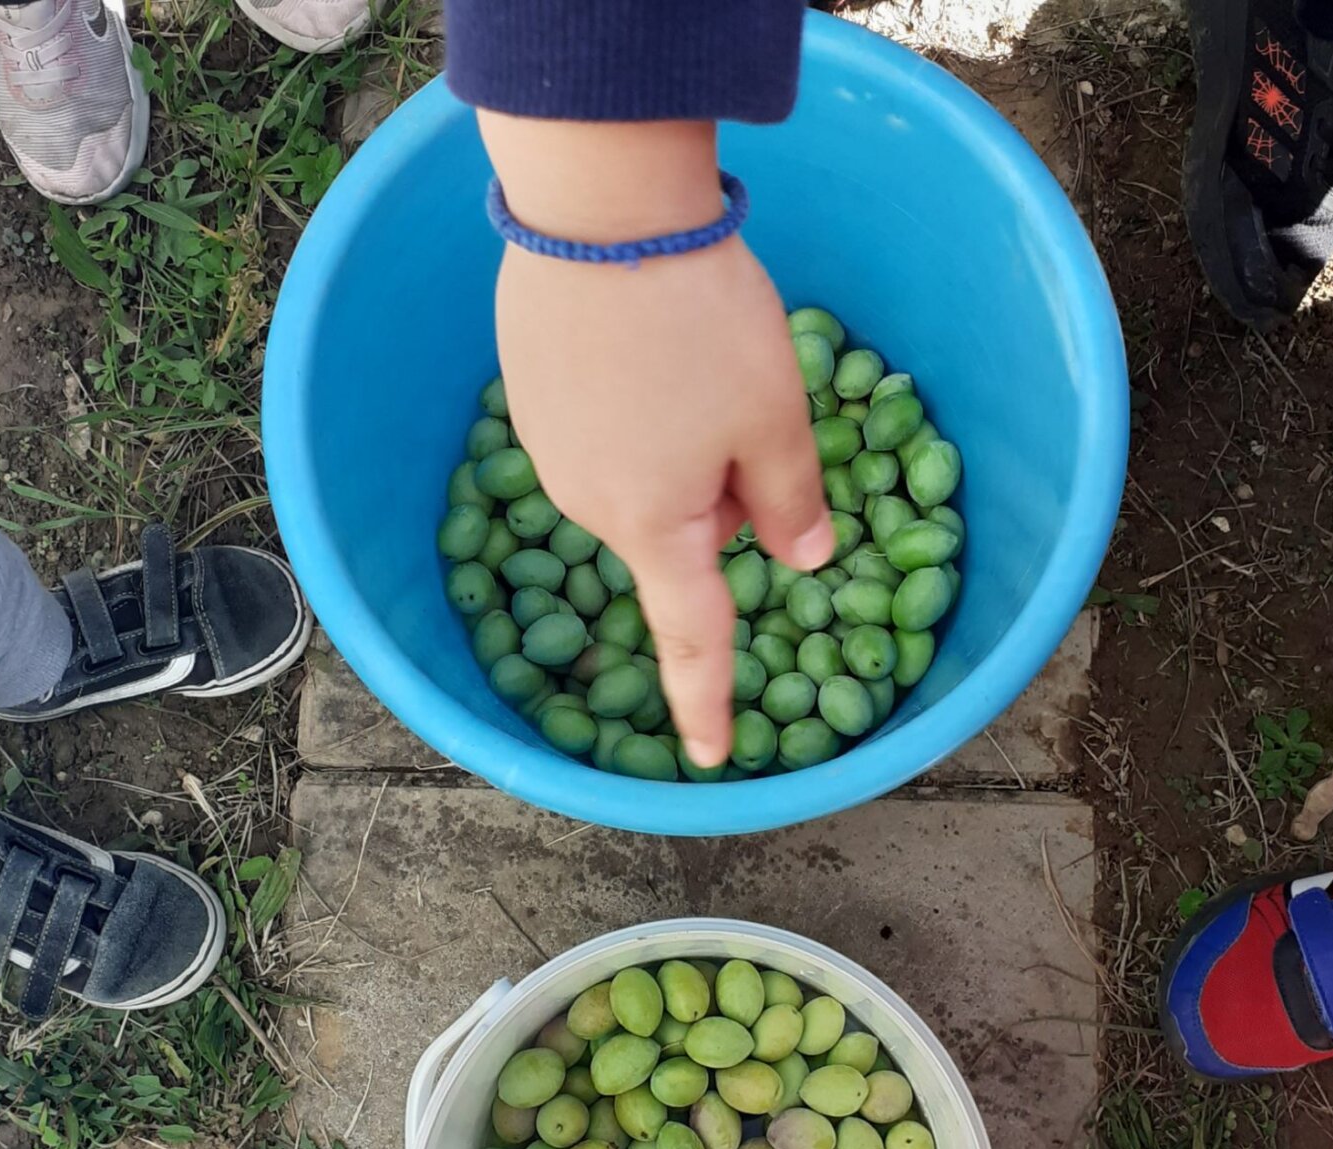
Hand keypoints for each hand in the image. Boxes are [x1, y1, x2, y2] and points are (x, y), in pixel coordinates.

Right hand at [480, 114, 832, 768]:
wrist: (595, 208)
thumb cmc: (699, 322)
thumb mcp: (777, 417)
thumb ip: (794, 502)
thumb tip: (801, 559)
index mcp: (655, 527)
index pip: (690, 637)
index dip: (706, 701)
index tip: (711, 756)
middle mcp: (590, 508)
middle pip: (678, 537)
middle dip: (722, 499)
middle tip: (747, 411)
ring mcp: (550, 456)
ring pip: (643, 484)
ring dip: (681, 452)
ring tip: (690, 360)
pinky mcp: (530, 404)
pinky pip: (603, 438)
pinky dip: (637, 413)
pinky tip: (644, 346)